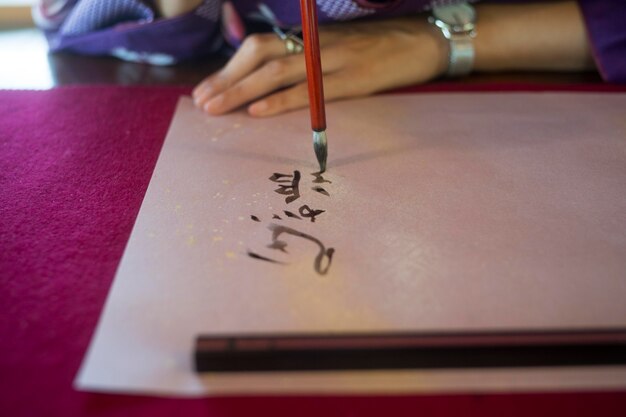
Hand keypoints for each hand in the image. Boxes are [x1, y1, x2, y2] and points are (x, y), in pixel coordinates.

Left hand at [192, 16, 447, 116]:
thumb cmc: (379, 48)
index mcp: (309, 38)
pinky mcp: (352, 80)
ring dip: (242, 90)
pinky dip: (281, 100)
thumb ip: (307, 62)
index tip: (207, 89)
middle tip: (201, 102)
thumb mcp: (337, 50)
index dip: (230, 67)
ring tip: (217, 108)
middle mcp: (315, 44)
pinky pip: (310, 91)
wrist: (424, 41)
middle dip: (226, 79)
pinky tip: (257, 111)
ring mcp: (333, 60)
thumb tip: (271, 86)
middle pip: (260, 54)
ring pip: (278, 71)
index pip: (260, 46)